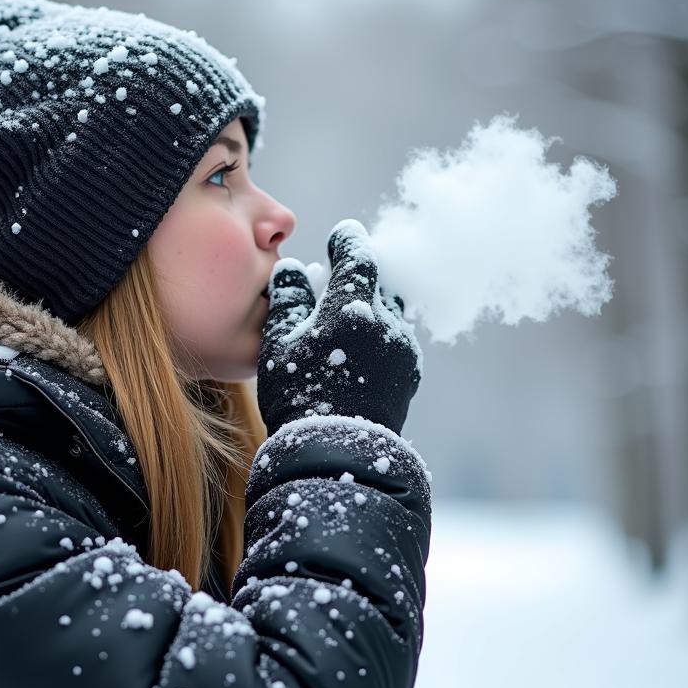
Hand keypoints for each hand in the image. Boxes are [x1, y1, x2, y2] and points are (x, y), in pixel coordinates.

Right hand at [257, 219, 420, 436]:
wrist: (339, 453)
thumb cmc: (299, 395)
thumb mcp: (278, 342)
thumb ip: (287, 298)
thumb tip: (293, 267)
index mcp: (350, 307)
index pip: (358, 256)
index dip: (349, 241)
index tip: (342, 234)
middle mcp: (385, 322)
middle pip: (378, 282)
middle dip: (357, 276)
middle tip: (332, 281)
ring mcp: (403, 349)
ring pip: (390, 311)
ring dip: (370, 305)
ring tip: (343, 320)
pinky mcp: (409, 373)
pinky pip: (396, 337)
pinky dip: (379, 331)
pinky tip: (357, 350)